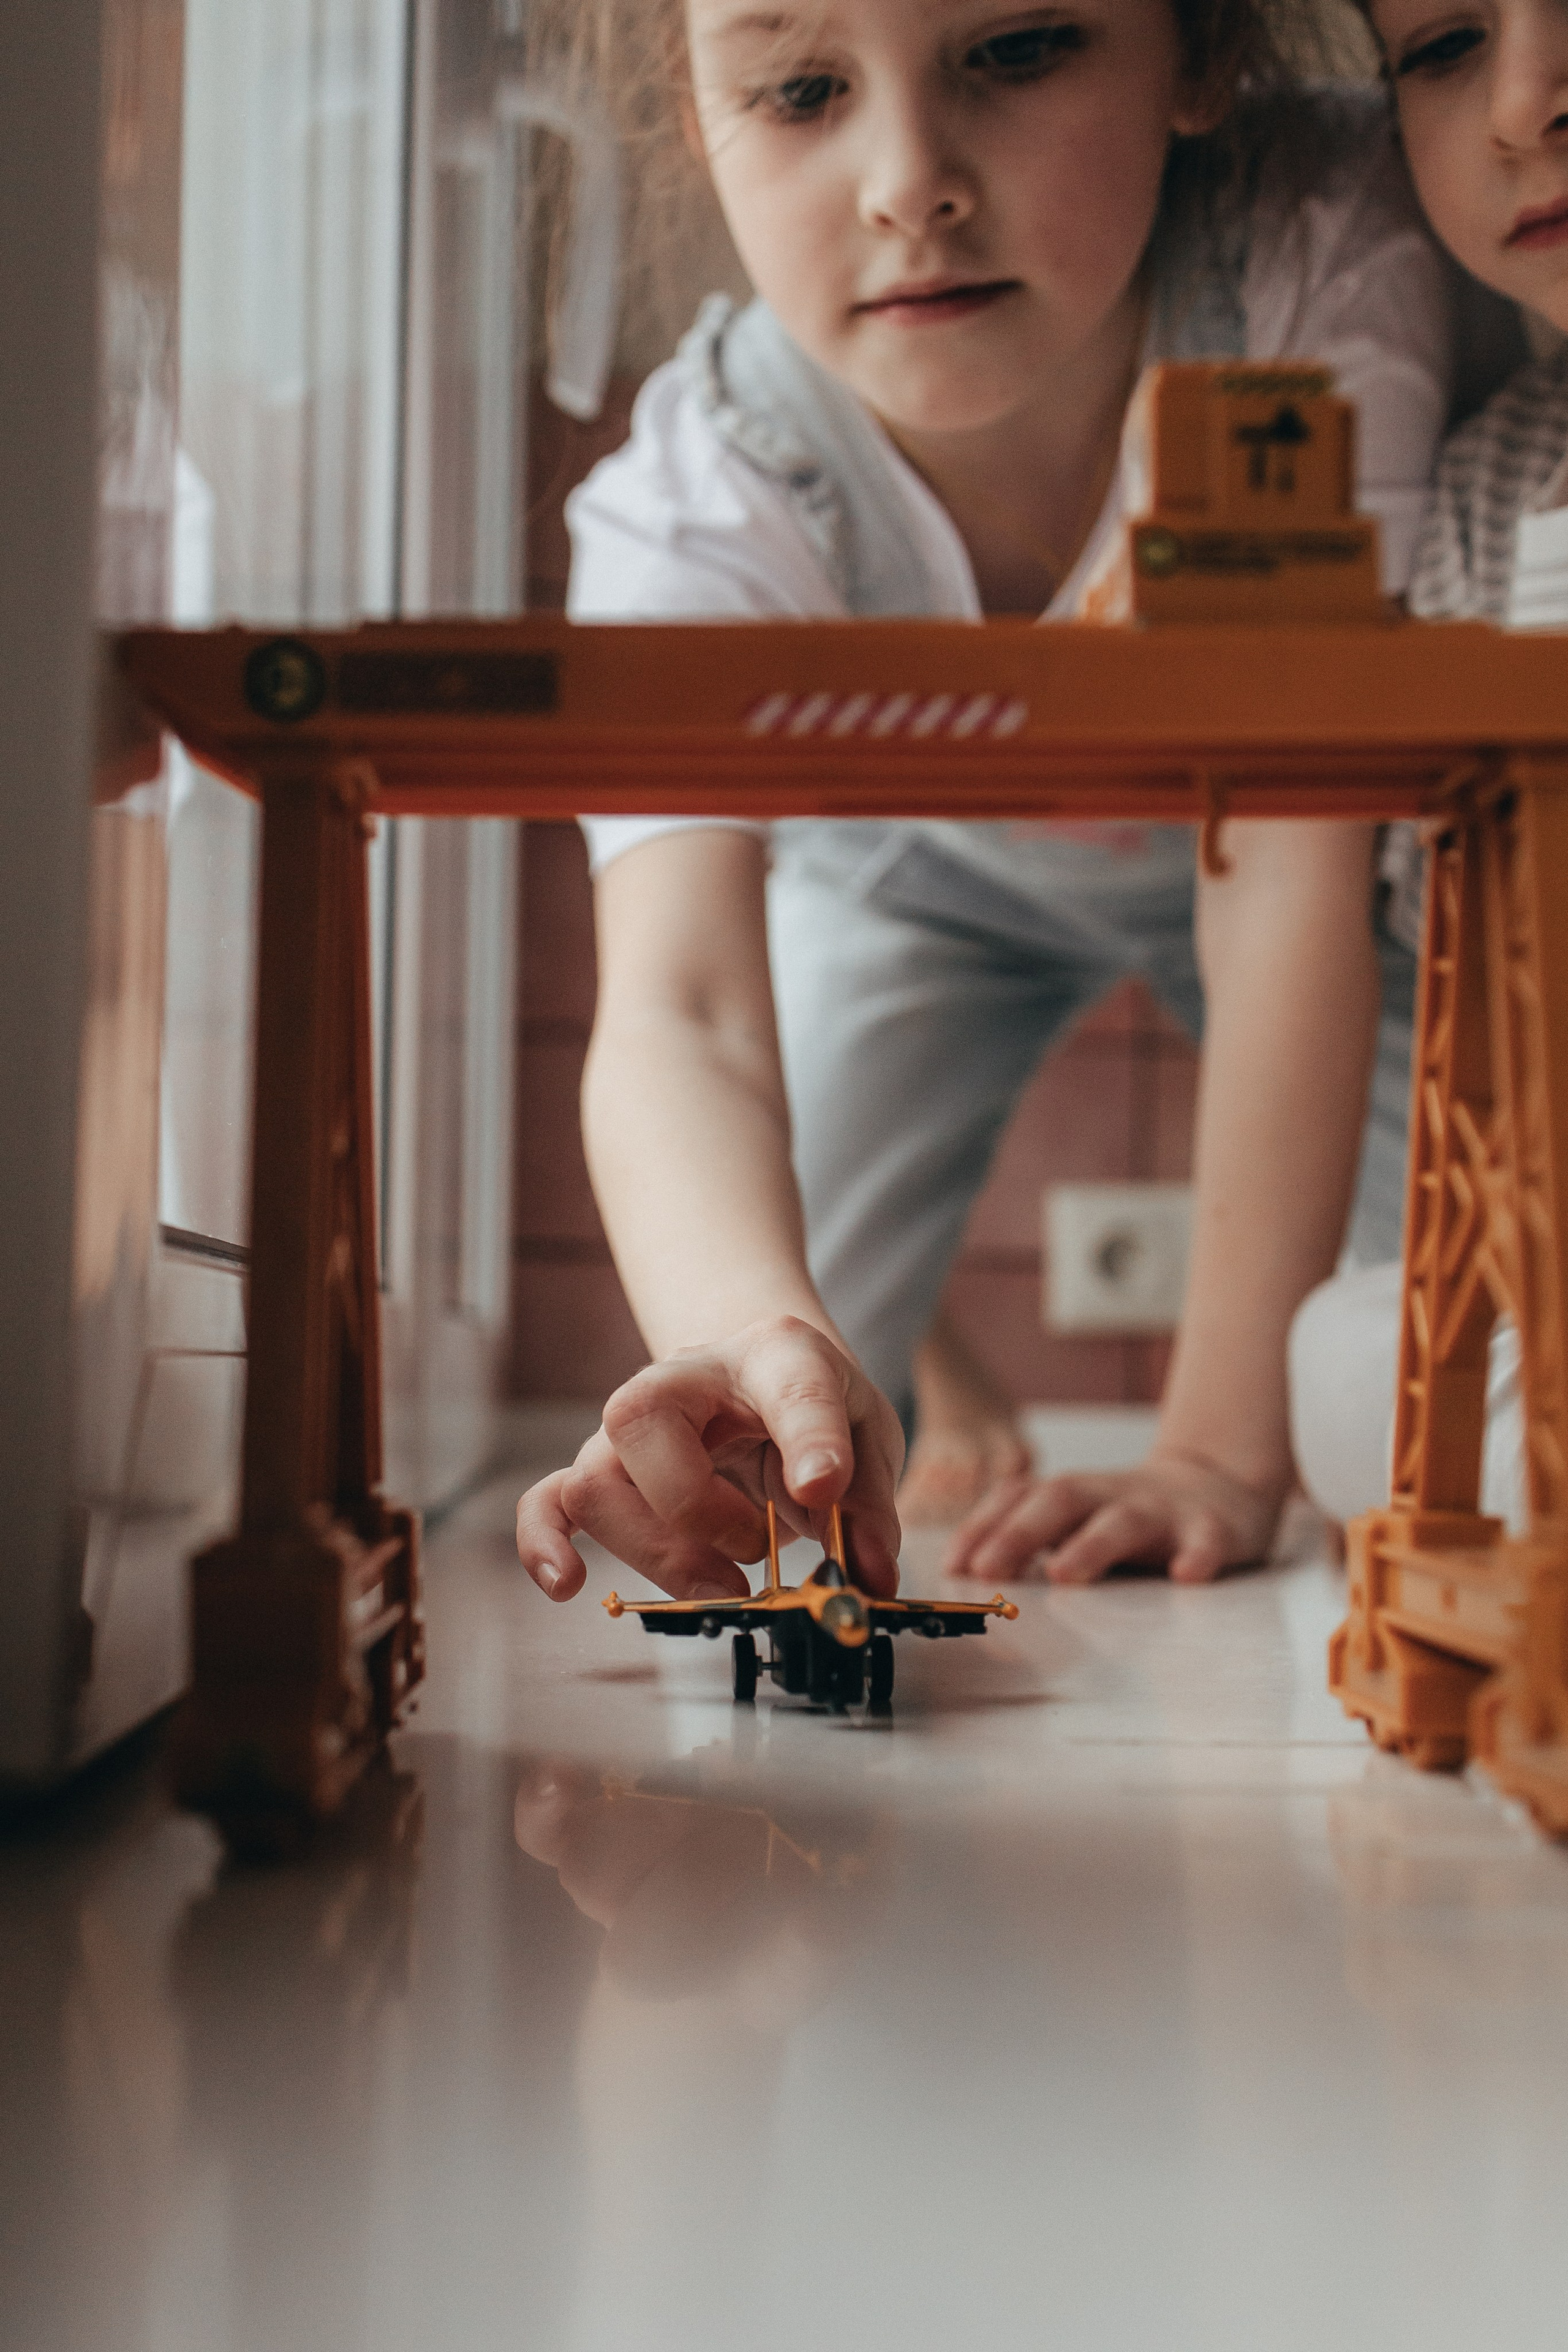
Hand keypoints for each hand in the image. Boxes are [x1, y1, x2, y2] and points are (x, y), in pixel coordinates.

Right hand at [515, 1316, 903, 1602]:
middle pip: (642, 1428)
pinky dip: (546, 1543)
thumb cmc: (809, 1404)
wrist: (760, 1374)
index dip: (809, 1438)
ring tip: (722, 1583)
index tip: (823, 1488)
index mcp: (773, 1354)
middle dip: (701, 1513)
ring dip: (657, 1550)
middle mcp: (683, 1376)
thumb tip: (867, 1576)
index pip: (789, 1385)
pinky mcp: (604, 1469)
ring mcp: (632, 1426)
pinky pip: (547, 1501)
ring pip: (595, 1483)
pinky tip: (568, 1584)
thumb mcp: (867, 1435)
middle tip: (761, 1551)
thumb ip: (871, 1505)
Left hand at [942, 1450, 1285, 1586]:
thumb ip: (1024, 1537)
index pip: (1017, 1499)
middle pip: (1060, 1500)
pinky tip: (1188, 1575)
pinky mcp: (1211, 1529)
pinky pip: (1207, 1540)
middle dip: (1019, 1532)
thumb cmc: (1124, 1513)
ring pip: (1124, 1522)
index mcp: (1072, 1495)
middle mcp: (1109, 1495)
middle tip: (986, 1570)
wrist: (1216, 1486)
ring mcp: (1161, 1511)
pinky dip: (1199, 1555)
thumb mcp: (1072, 1518)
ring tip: (1064, 1575)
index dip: (981, 1528)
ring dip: (1091, 1546)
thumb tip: (960, 1571)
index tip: (952, 1566)